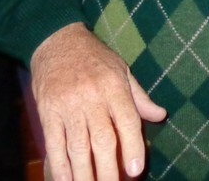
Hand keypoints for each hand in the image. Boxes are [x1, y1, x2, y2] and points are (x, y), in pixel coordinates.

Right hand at [32, 23, 166, 180]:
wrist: (56, 40)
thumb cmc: (94, 57)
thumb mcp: (121, 69)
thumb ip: (139, 96)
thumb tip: (160, 115)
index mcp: (114, 85)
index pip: (126, 120)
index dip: (132, 146)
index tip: (135, 170)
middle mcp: (91, 97)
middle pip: (102, 139)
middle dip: (109, 169)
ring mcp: (67, 106)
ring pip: (77, 147)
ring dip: (84, 174)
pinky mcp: (48, 112)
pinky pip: (54, 144)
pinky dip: (59, 166)